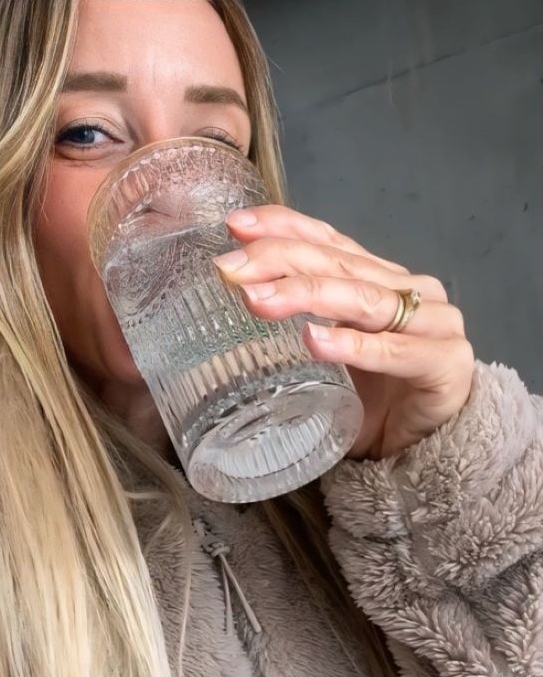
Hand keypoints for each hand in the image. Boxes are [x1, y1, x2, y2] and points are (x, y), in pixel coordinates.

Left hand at [213, 205, 474, 459]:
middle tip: (232, 270)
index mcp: (379, 278)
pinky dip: (353, 345)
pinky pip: (393, 350)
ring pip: (363, 298)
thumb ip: (302, 325)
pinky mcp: (445, 361)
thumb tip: (238, 303)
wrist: (428, 450)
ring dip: (308, 295)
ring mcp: (434, 322)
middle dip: (281, 261)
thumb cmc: (374, 403)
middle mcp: (409, 289)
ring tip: (260, 302)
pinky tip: (315, 340)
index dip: (284, 227)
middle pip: (339, 264)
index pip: (328, 240)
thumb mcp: (329, 355)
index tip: (235, 225)